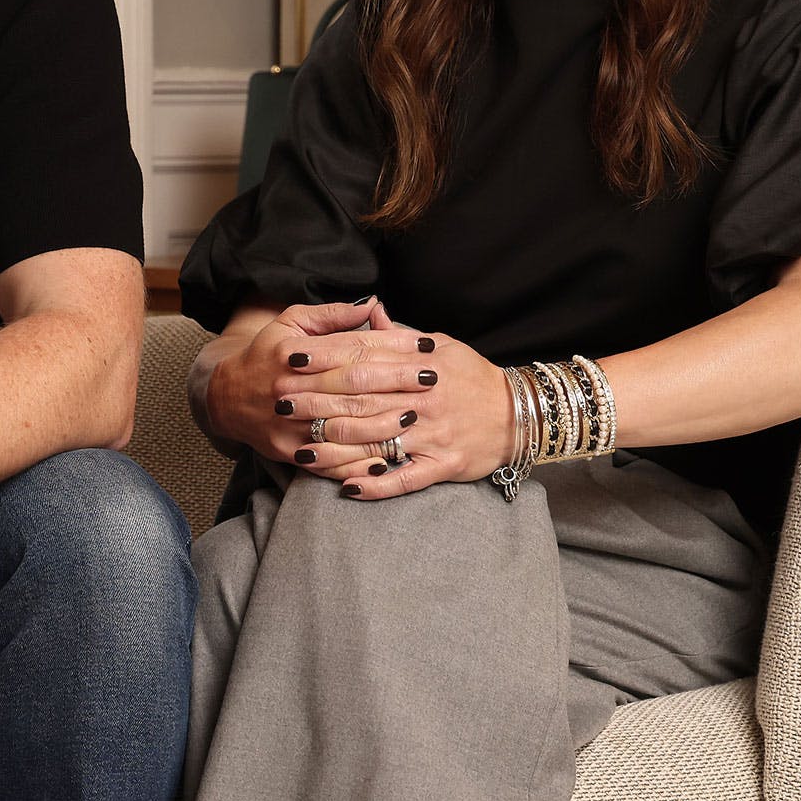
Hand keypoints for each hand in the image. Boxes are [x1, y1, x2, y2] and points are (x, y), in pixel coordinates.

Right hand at [207, 299, 414, 459]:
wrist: (226, 398)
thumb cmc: (266, 355)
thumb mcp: (290, 323)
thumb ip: (332, 315)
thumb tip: (374, 305)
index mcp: (293, 352)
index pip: (351, 347)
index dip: (391, 345)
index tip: (424, 346)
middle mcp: (291, 387)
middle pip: (353, 385)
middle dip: (396, 382)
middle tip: (432, 379)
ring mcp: (289, 423)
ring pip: (344, 426)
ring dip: (383, 423)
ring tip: (416, 416)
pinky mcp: (288, 451)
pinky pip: (329, 461)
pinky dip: (357, 463)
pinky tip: (387, 460)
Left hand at [271, 302, 514, 499]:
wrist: (520, 414)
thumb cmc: (472, 377)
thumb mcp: (441, 345)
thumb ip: (400, 336)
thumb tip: (370, 311)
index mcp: (420, 364)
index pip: (364, 358)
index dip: (325, 359)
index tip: (292, 360)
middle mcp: (423, 398)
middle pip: (361, 399)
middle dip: (317, 402)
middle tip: (281, 402)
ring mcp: (432, 434)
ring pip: (376, 441)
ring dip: (336, 448)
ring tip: (301, 450)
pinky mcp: (443, 465)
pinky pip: (405, 479)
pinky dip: (376, 486)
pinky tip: (348, 489)